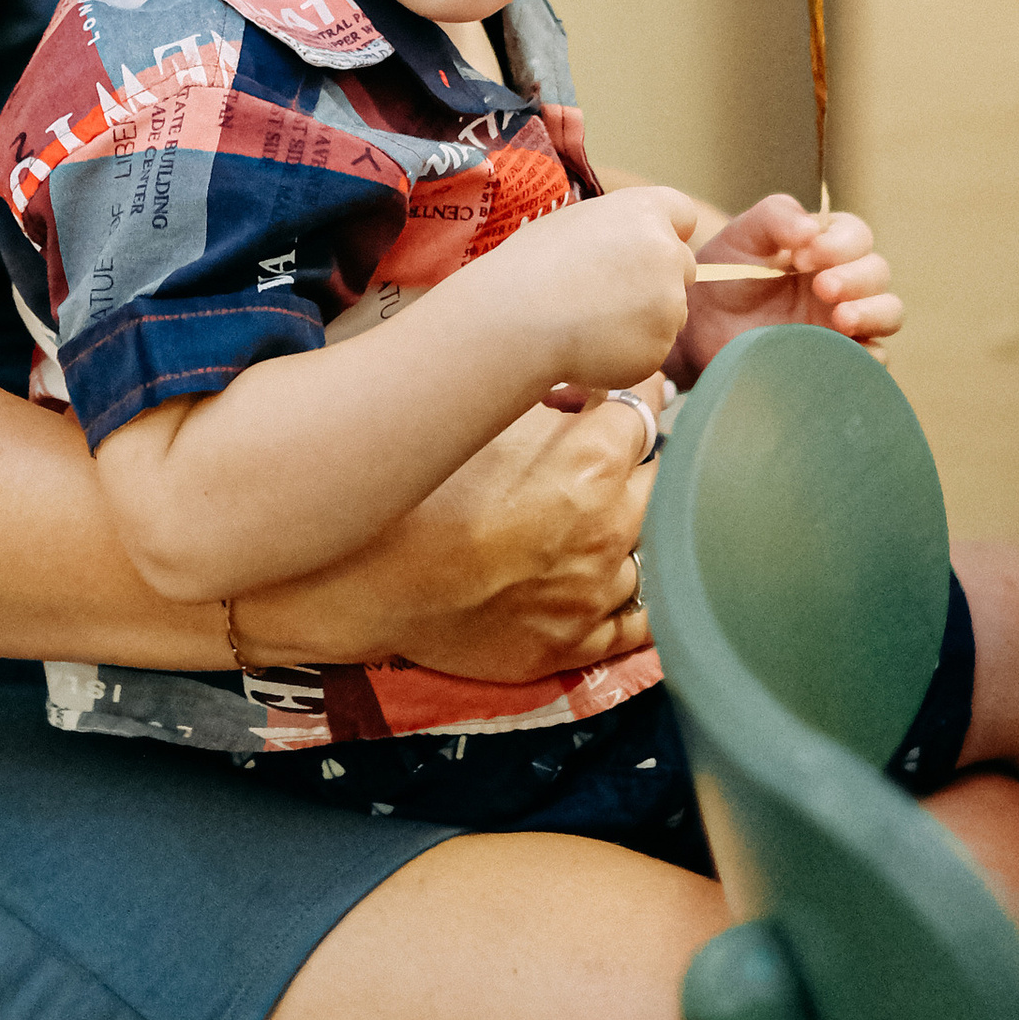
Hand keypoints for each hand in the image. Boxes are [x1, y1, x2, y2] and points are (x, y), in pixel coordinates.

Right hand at [233, 397, 657, 684]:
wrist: (356, 582)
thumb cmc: (412, 491)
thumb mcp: (483, 417)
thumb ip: (548, 396)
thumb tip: (583, 376)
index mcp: (590, 471)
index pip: (643, 406)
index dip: (633, 382)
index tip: (621, 373)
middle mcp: (608, 536)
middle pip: (662, 477)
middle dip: (641, 451)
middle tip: (617, 432)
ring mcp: (594, 599)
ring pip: (655, 548)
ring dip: (640, 518)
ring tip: (614, 495)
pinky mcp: (573, 646)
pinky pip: (636, 622)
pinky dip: (637, 590)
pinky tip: (624, 564)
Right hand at [461, 186, 702, 392]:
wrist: (516, 318)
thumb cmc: (532, 265)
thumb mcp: (574, 224)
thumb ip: (616, 230)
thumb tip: (628, 245)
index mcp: (643, 212)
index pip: (683, 213)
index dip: (669, 232)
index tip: (648, 248)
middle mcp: (666, 252)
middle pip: (684, 267)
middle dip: (659, 280)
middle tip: (613, 293)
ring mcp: (669, 302)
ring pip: (670, 312)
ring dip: (645, 319)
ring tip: (591, 322)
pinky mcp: (660, 346)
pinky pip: (653, 348)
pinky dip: (630, 351)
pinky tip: (592, 345)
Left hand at [673, 196, 901, 387]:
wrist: (702, 329)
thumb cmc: (726, 275)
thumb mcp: (743, 235)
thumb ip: (775, 217)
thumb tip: (812, 229)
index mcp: (826, 247)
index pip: (857, 236)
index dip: (839, 244)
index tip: (802, 256)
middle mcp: (844, 282)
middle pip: (878, 273)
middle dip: (856, 278)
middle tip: (821, 287)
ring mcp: (845, 322)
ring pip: (889, 312)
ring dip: (873, 312)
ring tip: (841, 319)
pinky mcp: (839, 358)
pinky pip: (875, 358)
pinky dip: (870, 356)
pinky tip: (845, 353)